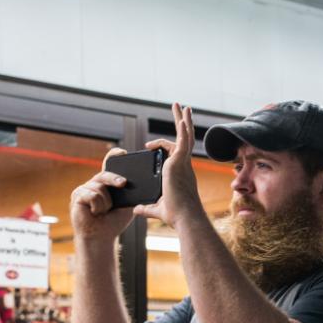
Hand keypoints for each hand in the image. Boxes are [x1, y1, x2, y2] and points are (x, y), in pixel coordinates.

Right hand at [70, 147, 135, 242]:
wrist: (101, 237)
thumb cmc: (114, 222)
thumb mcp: (127, 206)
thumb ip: (132, 194)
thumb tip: (143, 185)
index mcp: (107, 183)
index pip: (110, 164)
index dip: (114, 155)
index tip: (123, 152)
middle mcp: (95, 183)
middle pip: (105, 174)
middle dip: (115, 179)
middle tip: (123, 184)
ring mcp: (85, 188)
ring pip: (100, 188)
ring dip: (106, 203)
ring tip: (103, 212)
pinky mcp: (77, 195)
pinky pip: (92, 195)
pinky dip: (98, 206)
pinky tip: (95, 213)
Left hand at [135, 103, 202, 225]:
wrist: (184, 217)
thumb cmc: (175, 215)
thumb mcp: (157, 208)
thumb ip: (147, 207)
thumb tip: (136, 210)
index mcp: (180, 173)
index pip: (175, 152)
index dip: (163, 146)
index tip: (148, 147)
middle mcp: (185, 165)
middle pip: (185, 139)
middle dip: (182, 122)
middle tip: (182, 109)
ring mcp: (183, 163)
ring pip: (185, 136)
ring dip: (183, 119)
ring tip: (181, 105)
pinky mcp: (180, 162)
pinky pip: (183, 142)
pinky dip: (182, 130)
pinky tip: (181, 119)